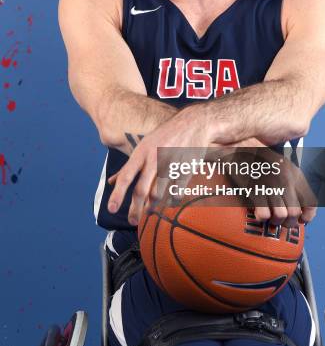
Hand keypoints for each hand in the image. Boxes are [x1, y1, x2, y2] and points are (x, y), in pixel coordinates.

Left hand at [107, 105, 213, 224]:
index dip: (118, 194)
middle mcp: (155, 158)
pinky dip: (171, 200)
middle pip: (142, 189)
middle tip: (132, 221)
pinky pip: (176, 191)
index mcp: (142, 152)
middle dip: (135, 208)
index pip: (126, 176)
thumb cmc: (164, 137)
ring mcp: (171, 164)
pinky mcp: (186, 169)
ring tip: (148, 213)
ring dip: (152, 206)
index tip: (111, 209)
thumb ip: (128, 166)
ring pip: (159, 192)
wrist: (192, 123)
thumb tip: (110, 182)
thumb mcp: (144, 147)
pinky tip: (168, 203)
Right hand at [213, 142, 316, 226]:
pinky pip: (264, 214)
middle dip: (289, 222)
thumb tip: (297, 201)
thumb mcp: (282, 164)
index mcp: (295, 173)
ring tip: (270, 217)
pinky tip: (259, 212)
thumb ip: (292, 180)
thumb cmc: (260, 155)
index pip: (310, 201)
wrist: (241, 145)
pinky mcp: (255, 190)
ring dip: (275, 220)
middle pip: (295, 212)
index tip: (302, 220)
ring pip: (281, 215)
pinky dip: (262, 217)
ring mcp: (270, 186)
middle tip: (282, 221)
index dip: (307, 215)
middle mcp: (286, 180)